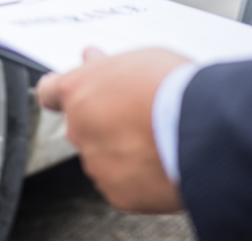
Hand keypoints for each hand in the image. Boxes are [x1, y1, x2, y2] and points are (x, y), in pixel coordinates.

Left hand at [37, 48, 189, 212]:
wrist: (202, 130)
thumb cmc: (172, 88)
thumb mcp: (136, 59)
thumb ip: (107, 66)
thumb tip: (94, 60)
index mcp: (76, 91)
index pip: (49, 92)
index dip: (61, 94)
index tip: (71, 95)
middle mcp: (77, 127)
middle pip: (81, 125)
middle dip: (102, 121)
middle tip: (133, 115)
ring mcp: (95, 162)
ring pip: (102, 156)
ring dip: (120, 150)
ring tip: (157, 139)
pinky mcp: (116, 192)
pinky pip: (122, 183)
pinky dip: (137, 177)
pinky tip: (160, 163)